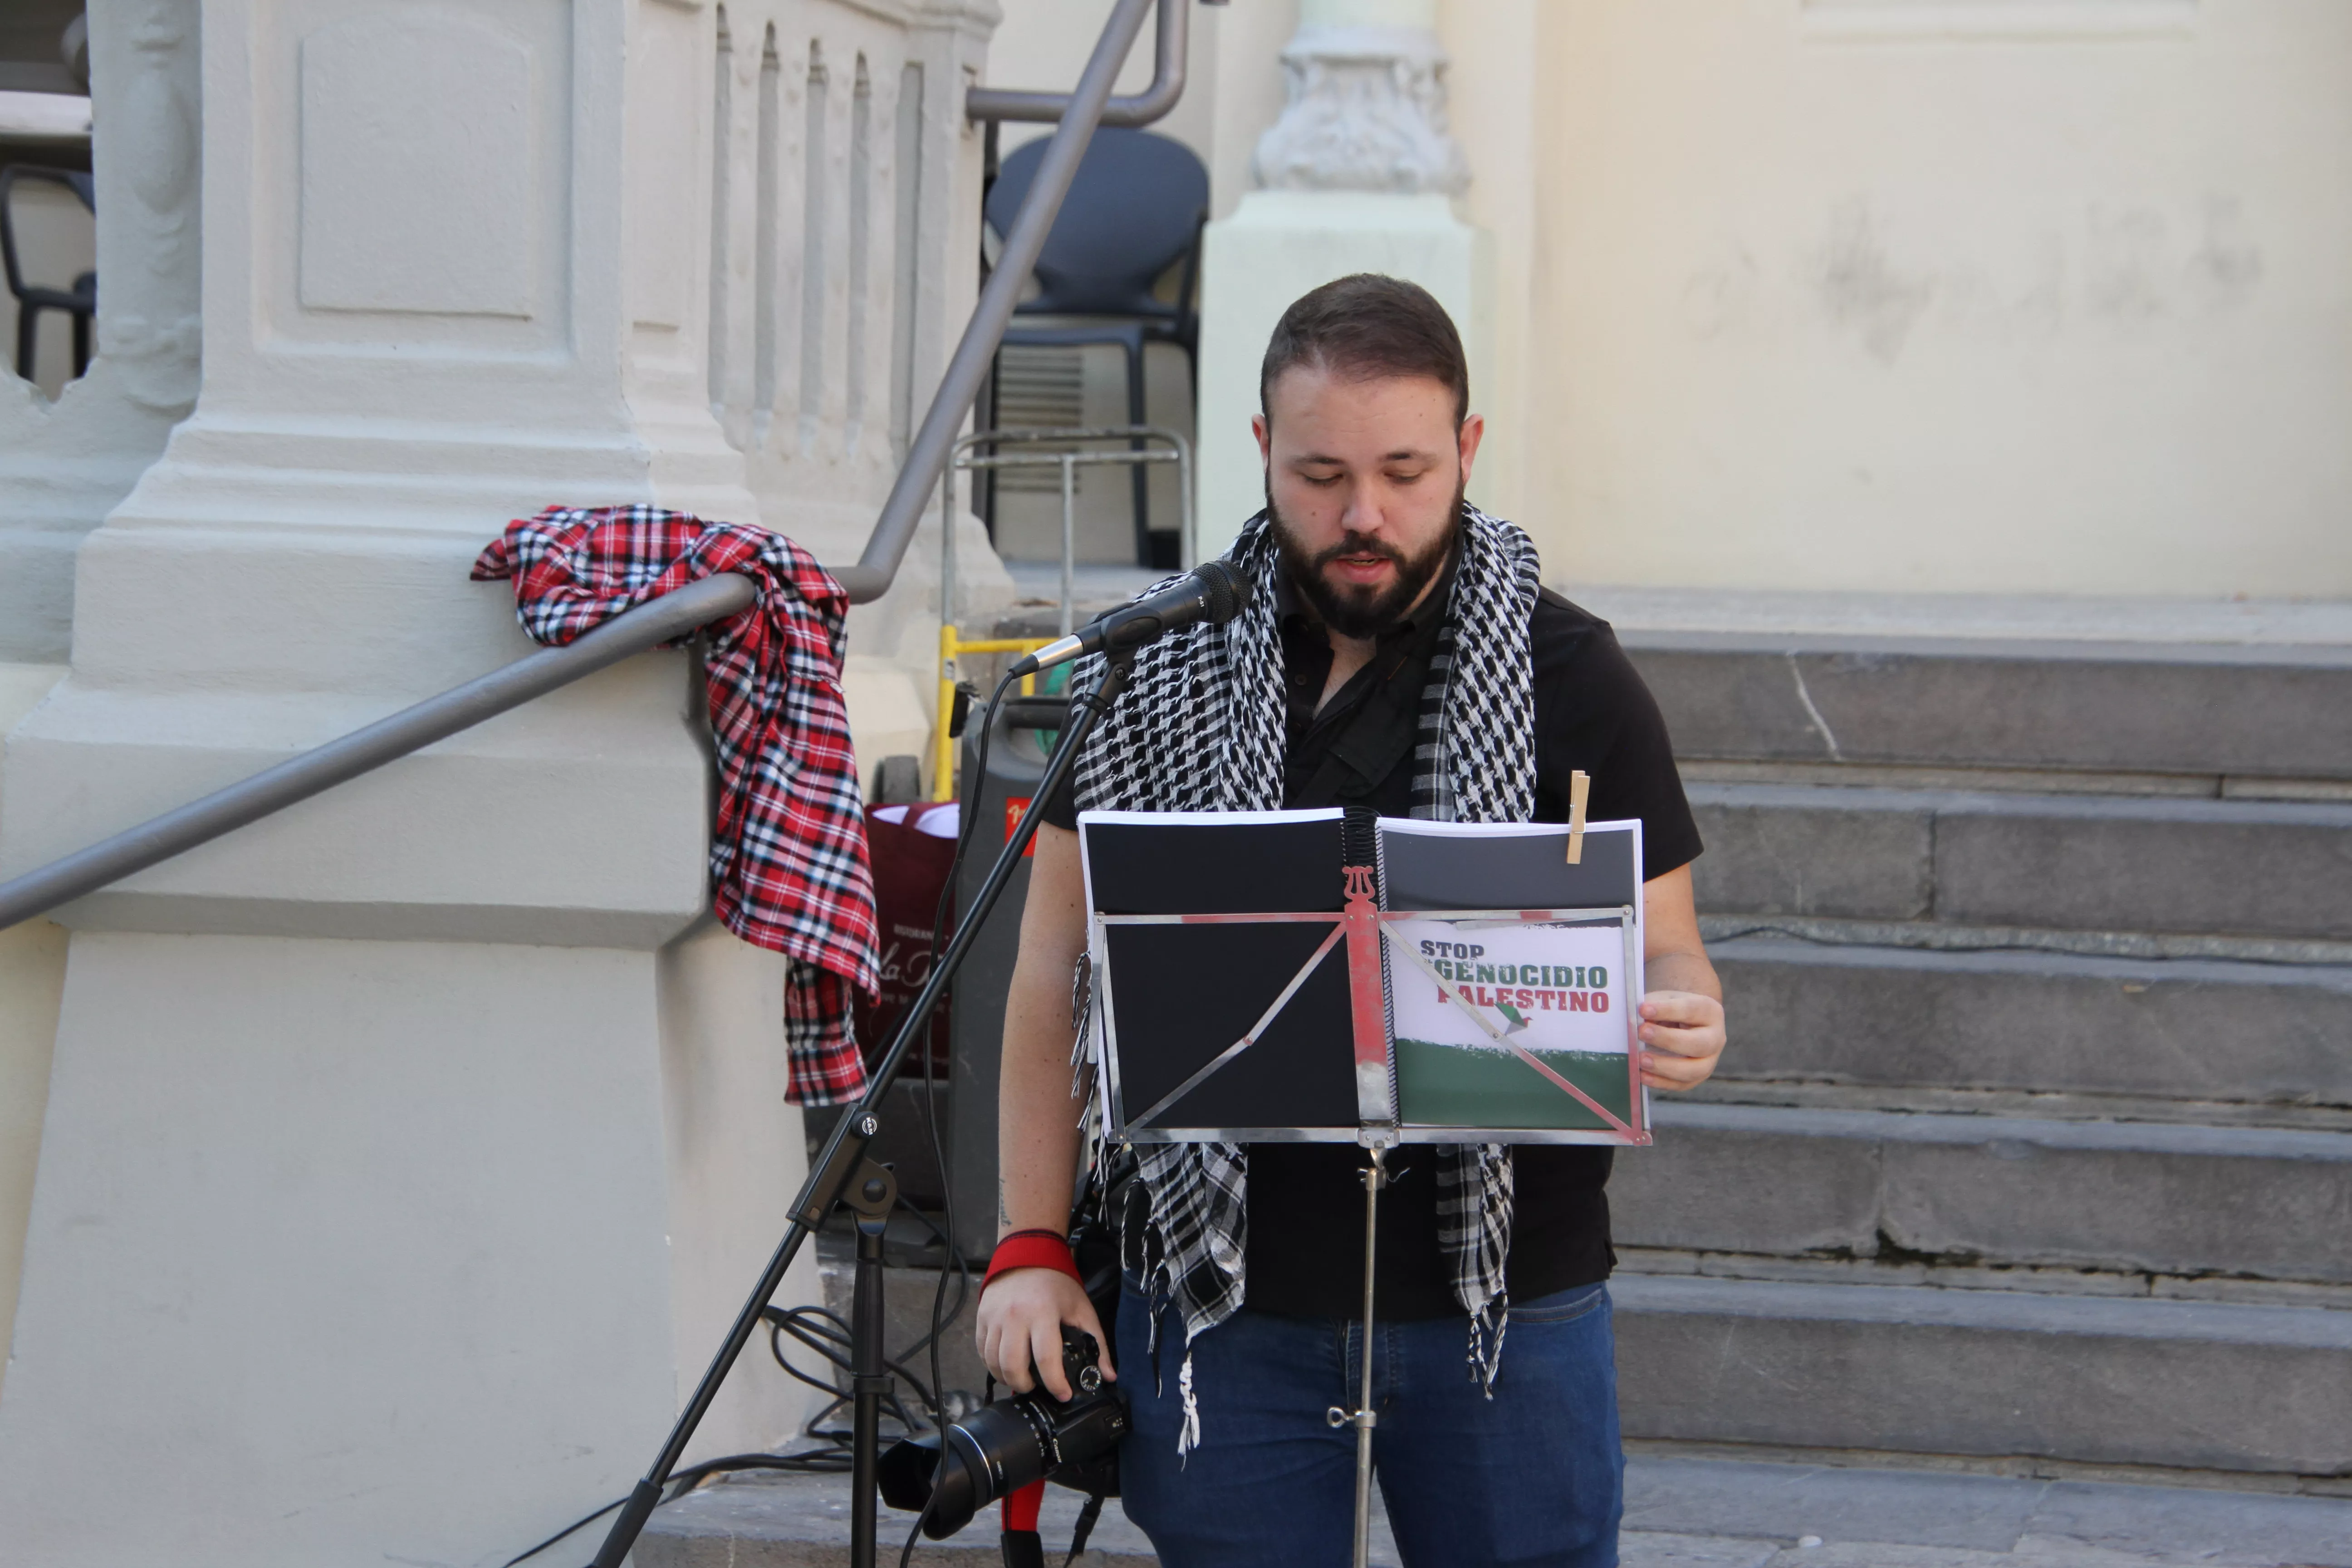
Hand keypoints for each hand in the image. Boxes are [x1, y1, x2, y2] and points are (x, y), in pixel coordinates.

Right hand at [974, 1266, 1114, 1400]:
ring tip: (1021, 1379)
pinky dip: (992, 1365)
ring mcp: (994, 1317)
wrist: (1028, 1255)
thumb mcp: (1082, 1310)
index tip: (1063, 1395)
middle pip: (1012, 1366)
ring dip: (1007, 1378)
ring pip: (993, 1362)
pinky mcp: (982, 1318)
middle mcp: (1014, 1316)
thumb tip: (1108, 1375)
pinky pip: (982, 1351)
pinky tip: (1006, 1366)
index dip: (1055, 1384)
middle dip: (1025, 1386)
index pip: (1045, 1359)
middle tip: (1036, 1388)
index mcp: (1042, 1313)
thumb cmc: (1057, 1285)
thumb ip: (1097, 1344)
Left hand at [1637, 989, 1723, 1090]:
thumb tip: (1634, 1022)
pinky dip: (1661, 1082)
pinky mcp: (1697, 1078)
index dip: (1667, 1010)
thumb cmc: (1671, 1010)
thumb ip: (1652, 1009)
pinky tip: (1642, 1075)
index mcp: (1710, 1011)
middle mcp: (1716, 1038)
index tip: (1643, 1009)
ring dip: (1665, 1066)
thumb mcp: (1664, 1001)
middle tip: (1642, 1033)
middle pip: (1698, 1043)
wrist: (1682, 1023)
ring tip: (1641, 1059)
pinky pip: (1681, 1085)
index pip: (1690, 1010)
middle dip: (1668, 1040)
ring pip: (1694, 1070)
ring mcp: (1709, 1061)